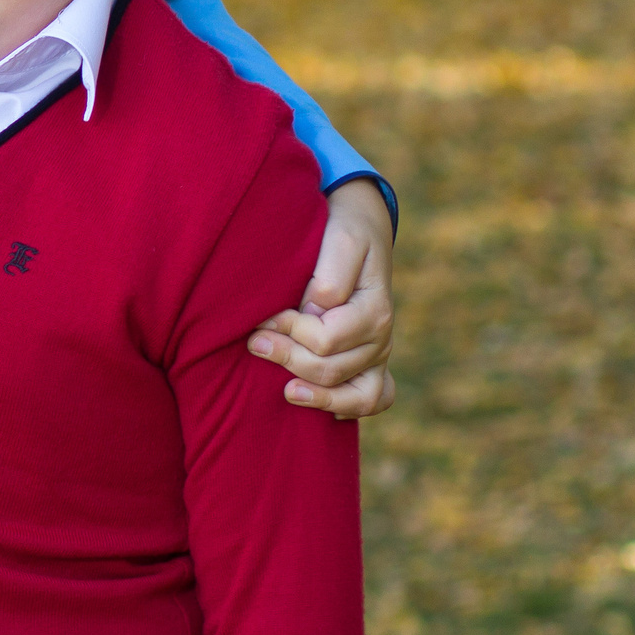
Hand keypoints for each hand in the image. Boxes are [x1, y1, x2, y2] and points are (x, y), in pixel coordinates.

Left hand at [247, 178, 395, 418]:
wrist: (361, 227)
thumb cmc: (344, 232)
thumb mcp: (340, 241)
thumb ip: (329, 278)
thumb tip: (313, 312)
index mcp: (373, 311)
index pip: (325, 340)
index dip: (289, 331)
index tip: (262, 317)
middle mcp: (380, 338)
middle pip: (330, 370)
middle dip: (286, 357)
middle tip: (253, 341)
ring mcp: (378, 355)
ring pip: (353, 397)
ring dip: (313, 395)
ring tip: (282, 390)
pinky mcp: (371, 362)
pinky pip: (373, 399)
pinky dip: (349, 406)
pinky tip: (321, 407)